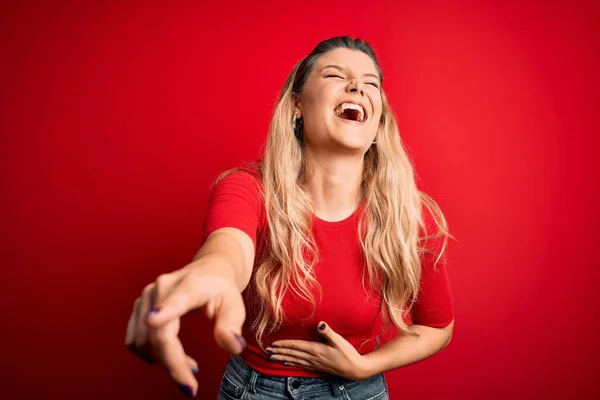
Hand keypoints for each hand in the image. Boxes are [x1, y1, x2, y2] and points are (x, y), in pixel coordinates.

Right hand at [124, 262, 246, 396]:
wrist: (208, 271)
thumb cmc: (222, 289)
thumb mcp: (235, 304)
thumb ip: (232, 325)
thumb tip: (234, 347)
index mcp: (190, 285)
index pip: (176, 299)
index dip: (164, 311)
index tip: (153, 320)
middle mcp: (163, 287)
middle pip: (158, 333)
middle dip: (172, 364)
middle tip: (191, 386)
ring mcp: (147, 296)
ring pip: (143, 340)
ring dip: (163, 361)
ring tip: (189, 365)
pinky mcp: (139, 307)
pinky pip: (135, 340)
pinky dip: (151, 355)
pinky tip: (172, 356)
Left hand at [266, 322, 372, 380]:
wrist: (356, 369)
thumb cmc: (348, 353)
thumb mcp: (339, 341)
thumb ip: (328, 332)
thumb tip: (320, 324)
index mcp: (317, 350)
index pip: (296, 346)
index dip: (284, 345)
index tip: (273, 344)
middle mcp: (313, 358)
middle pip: (293, 354)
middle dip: (279, 352)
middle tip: (266, 351)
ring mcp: (315, 364)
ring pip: (295, 360)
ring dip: (283, 358)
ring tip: (272, 357)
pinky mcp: (318, 367)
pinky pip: (301, 365)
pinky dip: (292, 364)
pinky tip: (287, 363)